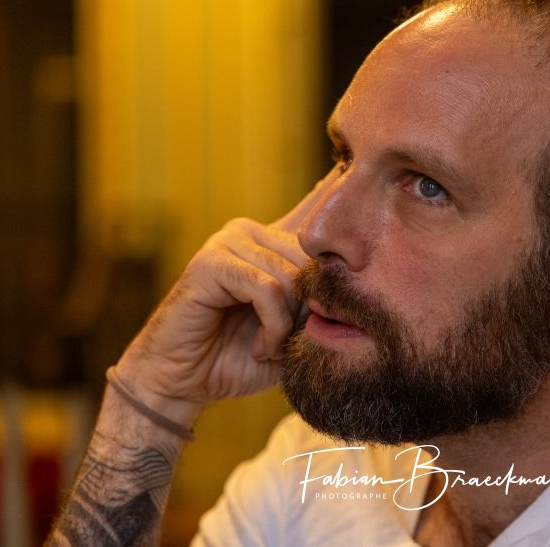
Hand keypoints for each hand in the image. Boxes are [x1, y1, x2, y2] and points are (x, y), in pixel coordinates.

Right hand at [114, 170, 336, 423]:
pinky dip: (272, 326)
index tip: (358, 166)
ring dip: (288, 325)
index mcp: (275, 242)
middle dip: (312, 308)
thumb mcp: (297, 330)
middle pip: (315, 258)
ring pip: (293, 275)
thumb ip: (324, 303)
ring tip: (270, 347)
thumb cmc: (242, 358)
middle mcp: (252, 232)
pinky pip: (267, 288)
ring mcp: (228, 242)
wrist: (185, 384)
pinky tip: (260, 346)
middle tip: (290, 341)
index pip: (316, 207)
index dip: (340, 193)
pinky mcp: (210, 262)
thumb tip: (364, 281)